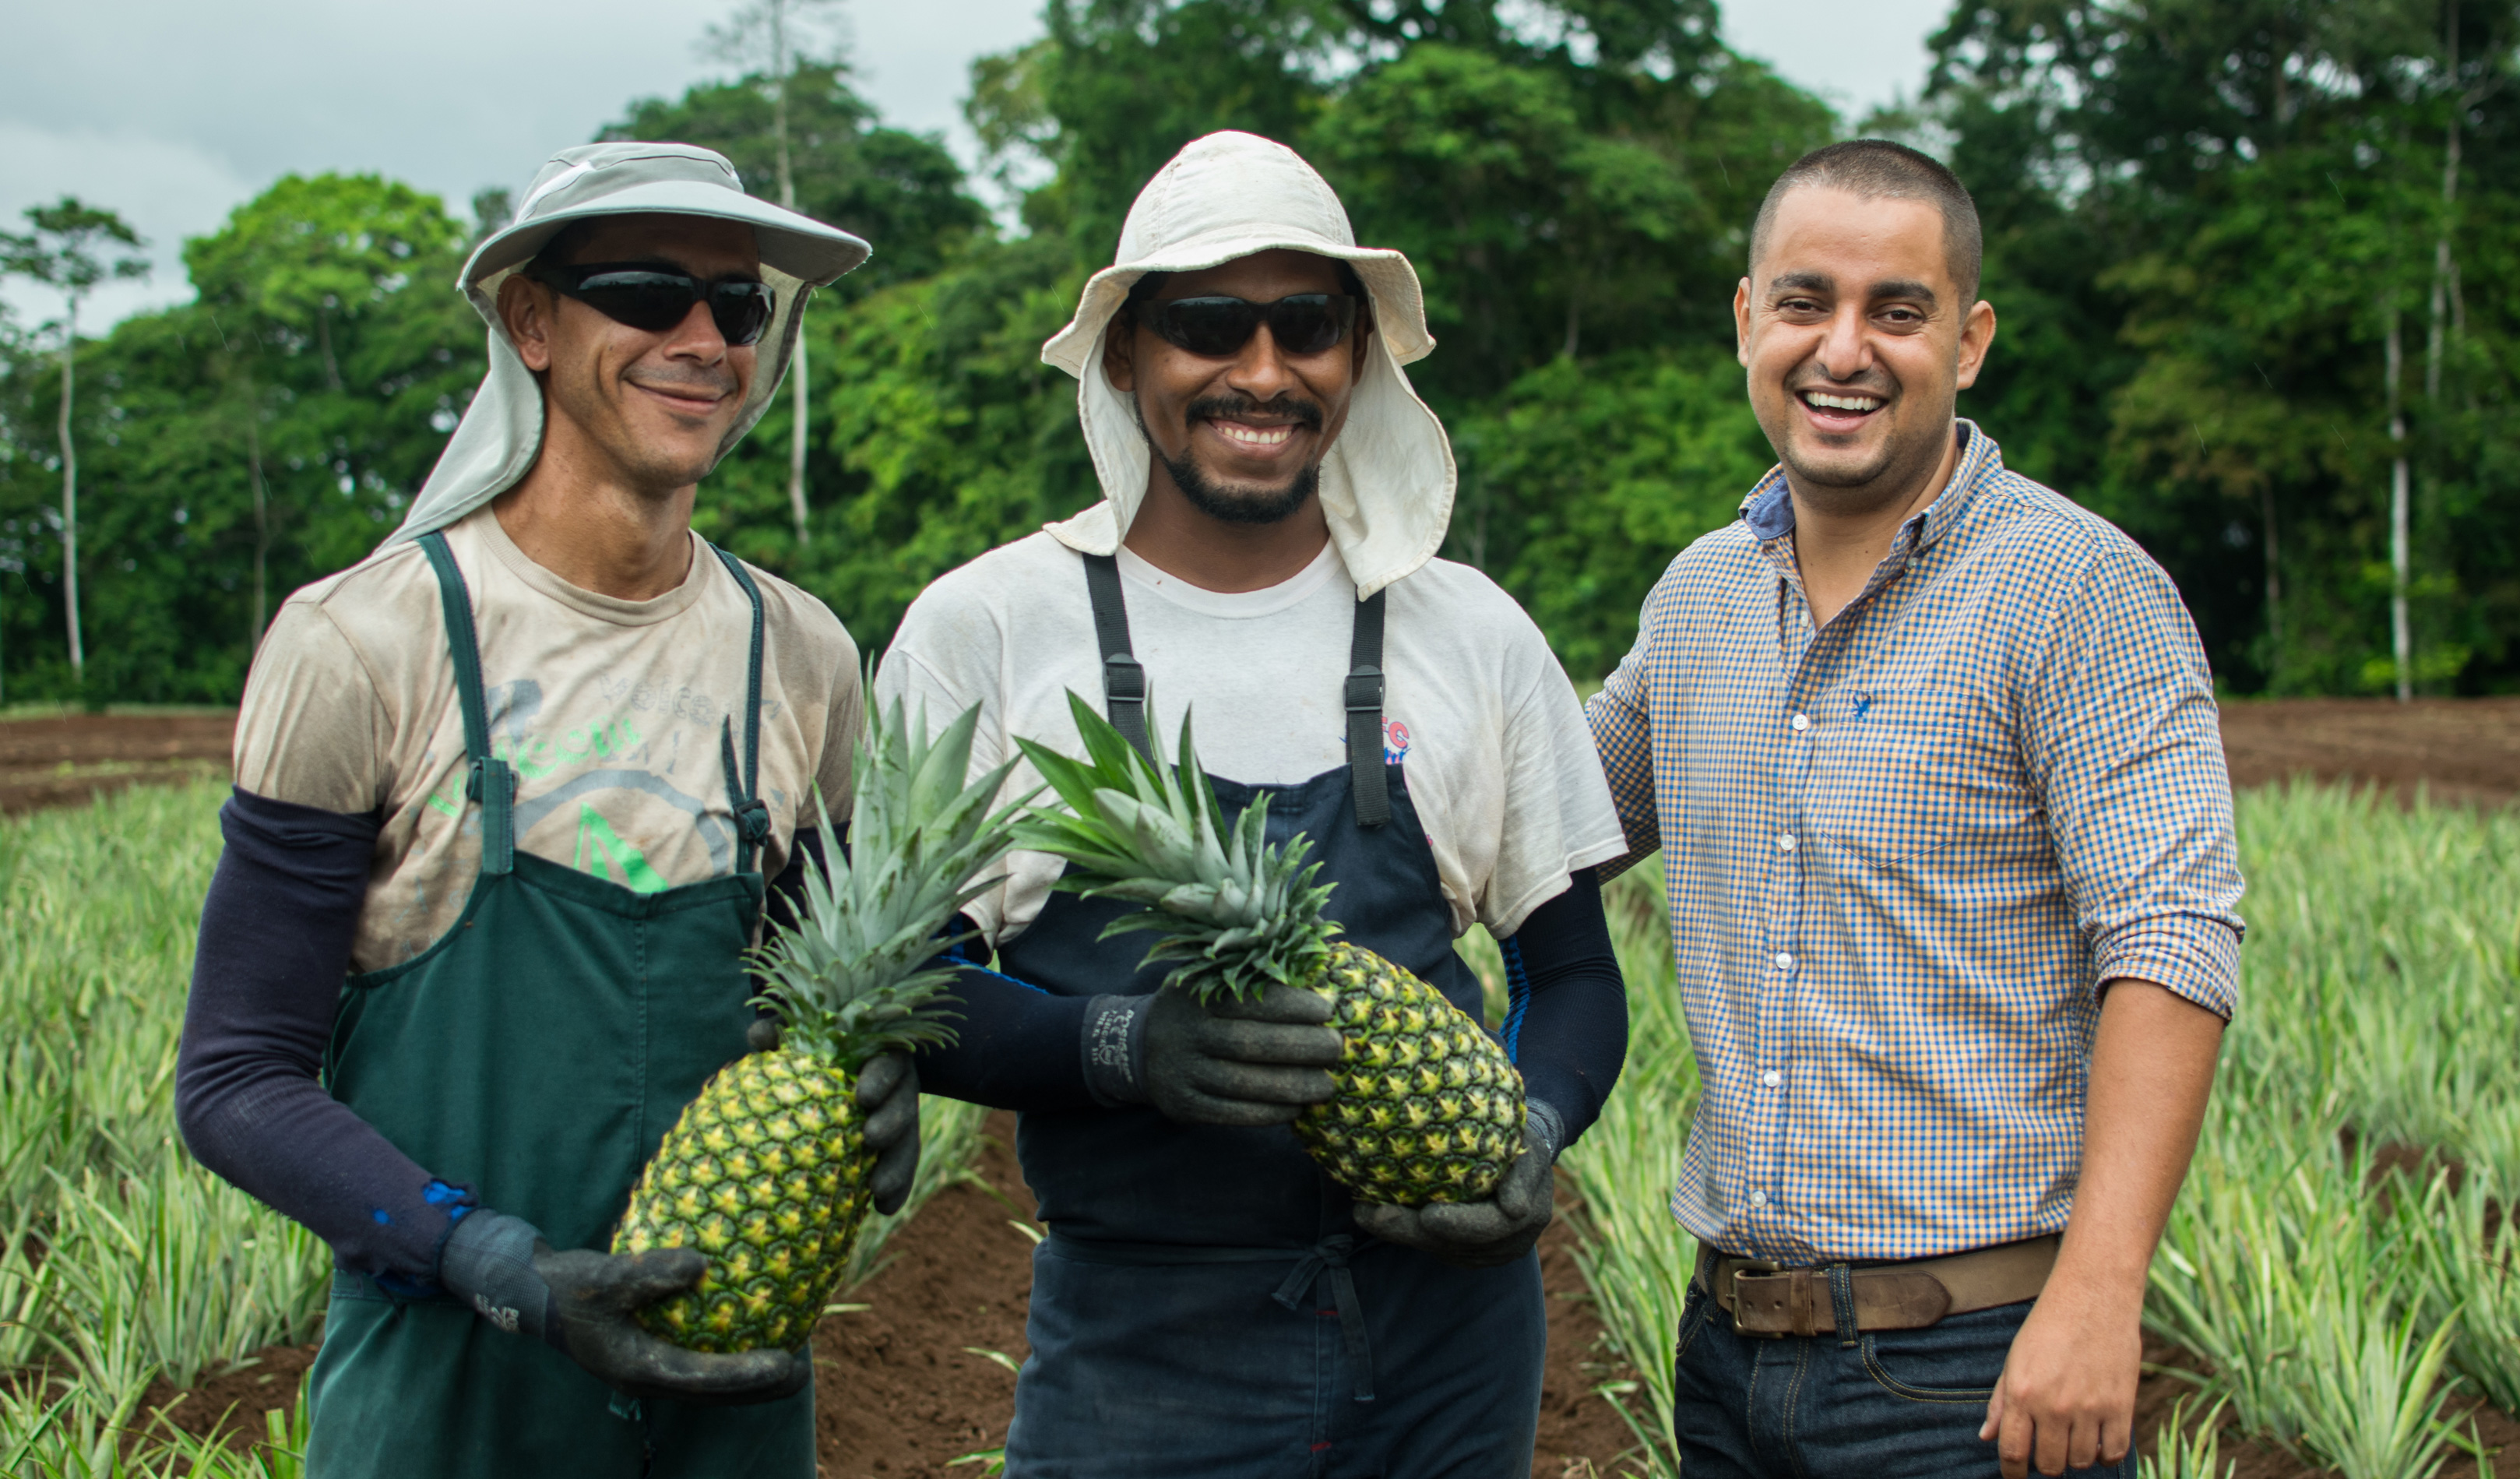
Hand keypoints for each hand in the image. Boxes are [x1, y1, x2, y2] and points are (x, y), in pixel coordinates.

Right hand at [439, 1209, 805, 1406]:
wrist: (535, 1296)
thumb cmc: (569, 1286)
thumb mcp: (603, 1276)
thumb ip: (649, 1273)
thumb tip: (702, 1264)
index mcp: (636, 1367)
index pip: (701, 1378)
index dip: (745, 1375)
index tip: (785, 1364)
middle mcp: (647, 1377)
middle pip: (713, 1392)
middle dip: (758, 1386)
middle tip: (802, 1373)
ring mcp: (648, 1370)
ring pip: (708, 1383)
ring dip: (747, 1376)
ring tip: (792, 1359)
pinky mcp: (649, 1355)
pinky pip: (698, 1362)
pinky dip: (727, 1355)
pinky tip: (752, 1331)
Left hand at [749, 1020, 919, 1215]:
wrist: (826, 1076)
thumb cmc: (808, 1051)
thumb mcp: (798, 1039)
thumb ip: (782, 1034)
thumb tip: (760, 1038)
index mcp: (879, 1057)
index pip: (888, 1063)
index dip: (880, 1077)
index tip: (863, 1095)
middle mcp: (896, 1089)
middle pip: (904, 1105)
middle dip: (892, 1122)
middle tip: (871, 1137)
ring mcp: (898, 1122)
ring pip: (907, 1142)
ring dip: (897, 1166)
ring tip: (879, 1188)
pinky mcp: (893, 1150)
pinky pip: (901, 1169)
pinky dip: (896, 1189)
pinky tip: (883, 1209)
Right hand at [1141, 982, 1342, 1125]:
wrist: (1140, 1047)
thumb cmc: (1200, 1008)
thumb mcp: (1214, 978)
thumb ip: (1260, 967)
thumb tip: (1319, 944)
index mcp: (1197, 995)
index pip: (1249, 1000)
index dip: (1291, 1005)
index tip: (1327, 1009)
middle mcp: (1186, 1032)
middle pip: (1249, 1043)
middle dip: (1301, 1047)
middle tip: (1337, 1049)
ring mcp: (1181, 1071)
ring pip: (1243, 1084)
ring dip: (1292, 1086)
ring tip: (1327, 1085)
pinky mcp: (1182, 1105)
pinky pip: (1231, 1113)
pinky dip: (1267, 1113)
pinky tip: (1296, 1108)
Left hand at [1352, 1117, 1554, 1267]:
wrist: (1522, 1155)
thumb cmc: (1519, 1137)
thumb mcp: (1528, 1142)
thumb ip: (1522, 1172)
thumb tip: (1512, 1209)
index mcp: (1530, 1212)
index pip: (1495, 1225)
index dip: (1461, 1224)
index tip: (1429, 1216)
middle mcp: (1512, 1241)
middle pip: (1457, 1242)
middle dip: (1414, 1230)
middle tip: (1377, 1215)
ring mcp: (1490, 1251)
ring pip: (1440, 1248)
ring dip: (1401, 1232)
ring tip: (1365, 1213)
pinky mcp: (1469, 1253)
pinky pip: (1434, 1247)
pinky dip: (1405, 1231)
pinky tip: (1373, 1215)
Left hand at [1978, 1269, 2141, 1475]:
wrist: (2093, 1295)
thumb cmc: (2048, 1326)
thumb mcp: (2015, 1360)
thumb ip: (2001, 1402)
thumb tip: (1986, 1438)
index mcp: (2023, 1394)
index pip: (2013, 1453)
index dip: (2012, 1473)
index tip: (2016, 1476)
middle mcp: (2055, 1406)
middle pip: (2050, 1465)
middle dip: (2046, 1465)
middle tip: (2048, 1450)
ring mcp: (2090, 1408)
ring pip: (2082, 1463)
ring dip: (2075, 1459)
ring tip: (2072, 1440)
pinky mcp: (2122, 1405)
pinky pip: (2114, 1453)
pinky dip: (2105, 1456)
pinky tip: (2098, 1442)